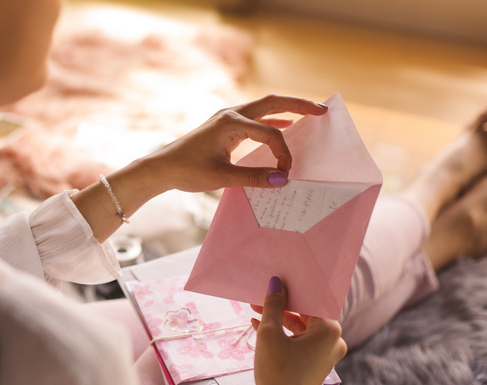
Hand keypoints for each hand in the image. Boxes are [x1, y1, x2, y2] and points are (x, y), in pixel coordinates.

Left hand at [145, 94, 327, 192]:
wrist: (162, 167)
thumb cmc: (187, 170)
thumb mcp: (222, 177)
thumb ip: (254, 178)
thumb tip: (282, 180)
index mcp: (231, 123)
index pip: (270, 133)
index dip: (283, 153)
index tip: (286, 174)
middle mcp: (231, 114)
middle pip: (273, 102)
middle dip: (299, 105)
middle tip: (324, 110)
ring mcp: (228, 118)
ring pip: (265, 107)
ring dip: (288, 109)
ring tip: (312, 113)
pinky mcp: (226, 126)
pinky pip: (256, 118)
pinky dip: (273, 120)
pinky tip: (286, 124)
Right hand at [249, 276, 346, 384]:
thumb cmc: (277, 370)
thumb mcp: (270, 334)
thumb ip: (274, 305)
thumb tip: (276, 283)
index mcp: (329, 330)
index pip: (310, 300)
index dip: (290, 290)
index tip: (275, 282)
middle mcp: (334, 341)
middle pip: (306, 314)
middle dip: (282, 306)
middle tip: (261, 296)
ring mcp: (327, 354)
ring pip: (302, 328)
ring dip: (280, 320)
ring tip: (256, 312)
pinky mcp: (318, 364)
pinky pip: (302, 342)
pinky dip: (285, 335)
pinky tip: (261, 328)